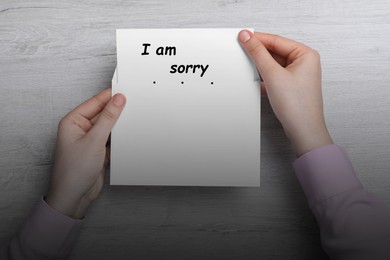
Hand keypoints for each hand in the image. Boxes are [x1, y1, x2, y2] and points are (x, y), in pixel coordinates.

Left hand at [46, 88, 125, 218]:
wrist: (74, 197)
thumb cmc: (73, 172)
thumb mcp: (94, 141)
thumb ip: (107, 119)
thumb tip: (117, 100)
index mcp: (73, 121)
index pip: (95, 103)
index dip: (110, 97)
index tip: (126, 92)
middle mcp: (80, 129)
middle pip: (103, 114)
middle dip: (117, 111)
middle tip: (133, 105)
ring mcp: (90, 140)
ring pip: (109, 126)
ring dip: (119, 126)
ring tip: (132, 122)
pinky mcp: (98, 150)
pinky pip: (112, 139)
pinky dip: (119, 139)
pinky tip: (128, 137)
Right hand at [238, 30, 332, 155]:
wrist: (303, 131)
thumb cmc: (298, 106)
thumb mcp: (273, 75)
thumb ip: (258, 53)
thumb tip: (248, 37)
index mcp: (306, 54)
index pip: (276, 40)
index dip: (258, 39)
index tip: (242, 36)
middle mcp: (304, 63)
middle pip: (274, 51)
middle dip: (258, 54)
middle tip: (241, 51)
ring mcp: (297, 75)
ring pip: (272, 64)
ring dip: (260, 67)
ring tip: (249, 68)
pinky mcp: (290, 86)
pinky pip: (273, 75)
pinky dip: (263, 77)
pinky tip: (256, 81)